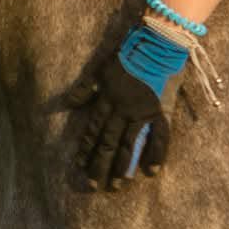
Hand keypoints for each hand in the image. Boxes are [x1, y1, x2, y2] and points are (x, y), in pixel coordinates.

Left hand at [70, 26, 182, 187]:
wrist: (158, 43)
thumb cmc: (128, 53)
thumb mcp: (100, 68)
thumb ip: (85, 88)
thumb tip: (67, 103)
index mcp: (107, 100)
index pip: (93, 130)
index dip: (86, 149)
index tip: (80, 166)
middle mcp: (123, 110)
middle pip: (108, 143)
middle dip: (100, 165)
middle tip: (94, 186)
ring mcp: (143, 113)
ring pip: (130, 145)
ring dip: (123, 167)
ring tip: (117, 185)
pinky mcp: (161, 112)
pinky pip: (159, 139)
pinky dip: (156, 156)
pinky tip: (151, 172)